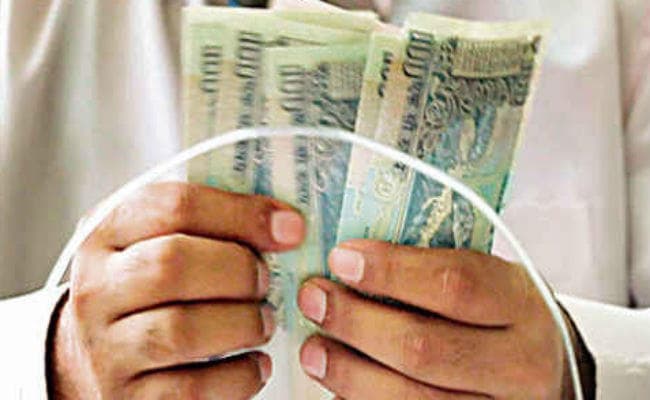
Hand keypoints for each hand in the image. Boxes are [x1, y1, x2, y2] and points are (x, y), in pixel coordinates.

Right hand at [50, 183, 304, 398]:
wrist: (106, 355)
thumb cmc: (153, 287)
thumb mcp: (165, 240)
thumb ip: (212, 221)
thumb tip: (286, 222)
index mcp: (107, 232)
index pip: (173, 206)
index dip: (241, 214)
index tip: (291, 227)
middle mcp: (96, 288)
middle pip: (173, 264)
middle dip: (239, 270)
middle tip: (267, 280)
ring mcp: (106, 348)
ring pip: (182, 330)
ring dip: (243, 323)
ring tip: (264, 321)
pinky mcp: (129, 398)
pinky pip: (192, 389)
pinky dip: (239, 376)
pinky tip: (256, 363)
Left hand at [297, 240, 566, 398]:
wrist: (545, 370)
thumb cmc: (499, 317)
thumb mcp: (487, 282)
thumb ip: (432, 272)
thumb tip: (349, 263)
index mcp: (521, 304)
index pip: (454, 283)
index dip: (391, 271)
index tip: (342, 259)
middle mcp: (520, 363)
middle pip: (424, 348)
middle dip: (356, 322)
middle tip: (314, 299)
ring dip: (350, 374)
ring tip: (314, 350)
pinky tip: (340, 385)